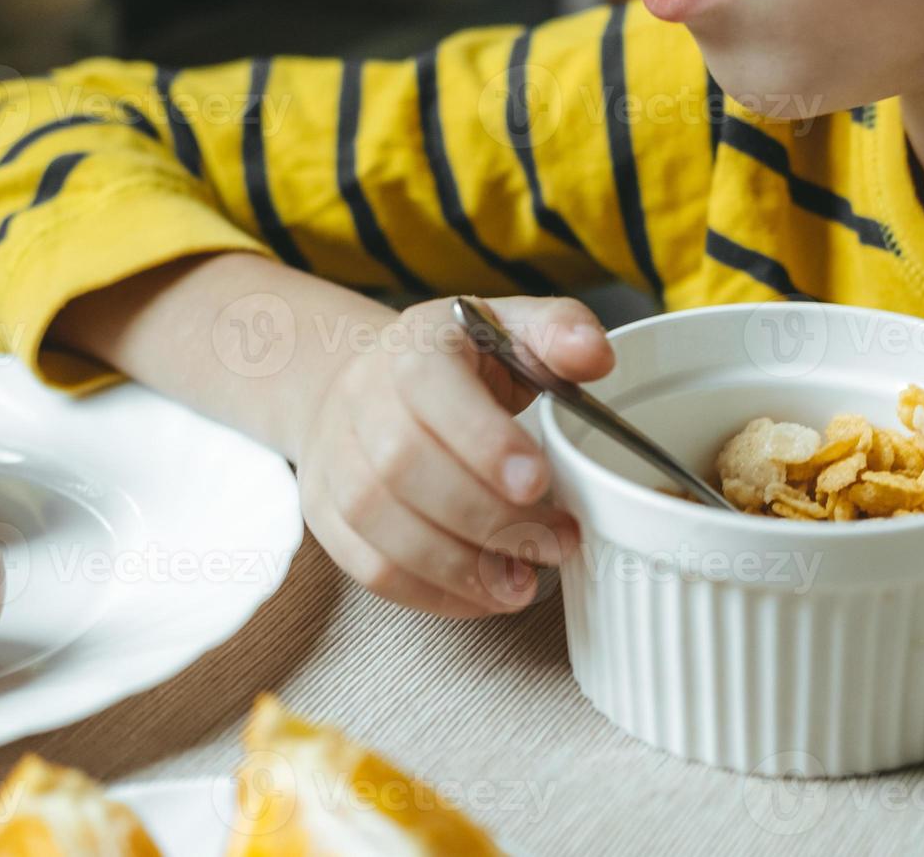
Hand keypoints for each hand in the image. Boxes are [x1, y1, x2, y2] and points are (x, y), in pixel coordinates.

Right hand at [296, 296, 613, 617]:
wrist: (362, 382)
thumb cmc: (452, 364)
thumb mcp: (509, 328)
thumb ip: (560, 333)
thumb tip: (595, 356)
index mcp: (412, 350)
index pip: (429, 388)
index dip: (482, 441)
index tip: (538, 482)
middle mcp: (361, 402)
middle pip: (404, 468)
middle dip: (487, 517)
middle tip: (555, 542)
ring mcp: (336, 462)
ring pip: (382, 527)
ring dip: (460, 568)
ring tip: (522, 584)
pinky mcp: (328, 515)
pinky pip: (370, 568)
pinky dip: (432, 594)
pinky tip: (482, 595)